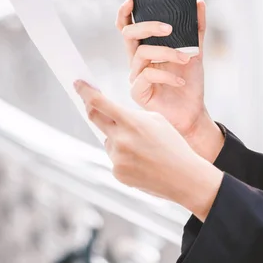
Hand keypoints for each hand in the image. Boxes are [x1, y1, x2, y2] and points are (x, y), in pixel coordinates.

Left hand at [74, 79, 222, 220]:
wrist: (184, 177)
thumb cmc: (173, 145)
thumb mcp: (156, 121)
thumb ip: (131, 115)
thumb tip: (110, 115)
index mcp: (132, 122)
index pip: (99, 103)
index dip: (85, 92)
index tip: (78, 84)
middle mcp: (120, 140)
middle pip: (94, 118)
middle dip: (91, 109)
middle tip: (92, 104)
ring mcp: (117, 158)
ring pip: (108, 140)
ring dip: (117, 138)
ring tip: (142, 148)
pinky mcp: (117, 173)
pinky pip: (115, 158)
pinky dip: (124, 157)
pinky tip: (142, 162)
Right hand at [117, 0, 223, 160]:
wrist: (193, 112)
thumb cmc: (190, 83)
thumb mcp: (196, 52)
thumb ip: (196, 29)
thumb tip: (199, 2)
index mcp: (145, 49)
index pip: (128, 27)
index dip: (125, 13)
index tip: (131, 0)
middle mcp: (136, 62)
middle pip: (128, 35)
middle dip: (147, 27)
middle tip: (168, 28)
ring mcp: (135, 77)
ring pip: (142, 54)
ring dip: (167, 52)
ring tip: (186, 58)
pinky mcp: (138, 92)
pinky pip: (147, 75)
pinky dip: (166, 74)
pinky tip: (180, 79)